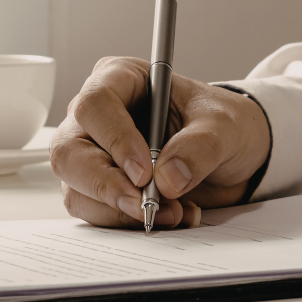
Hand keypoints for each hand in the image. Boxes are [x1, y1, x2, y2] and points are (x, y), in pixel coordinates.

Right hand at [50, 56, 270, 229]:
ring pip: (76, 187)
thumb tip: (167, 178)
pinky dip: (127, 221)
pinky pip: (94, 210)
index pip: (95, 105)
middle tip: (144, 206)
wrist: (231, 155)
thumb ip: (199, 147)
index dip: (115, 139)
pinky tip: (168, 214)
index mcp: (119, 79)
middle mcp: (97, 116)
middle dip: (106, 185)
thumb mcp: (223, 126)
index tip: (144, 172)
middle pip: (70, 151)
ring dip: (121, 210)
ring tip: (173, 212)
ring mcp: (93, 152)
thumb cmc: (220, 124)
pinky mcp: (99, 186)